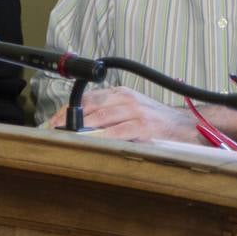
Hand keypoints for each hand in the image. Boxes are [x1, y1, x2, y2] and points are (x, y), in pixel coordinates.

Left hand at [49, 86, 199, 143]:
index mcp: (120, 92)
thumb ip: (108, 114)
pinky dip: (102, 137)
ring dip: (80, 129)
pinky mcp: (144, 126)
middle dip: (68, 121)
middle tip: (52, 133)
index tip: (51, 123)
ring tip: (65, 138)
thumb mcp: (131, 110)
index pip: (87, 99)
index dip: (67, 111)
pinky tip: (90, 143)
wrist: (185, 125)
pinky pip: (118, 131)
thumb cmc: (156, 121)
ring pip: (100, 118)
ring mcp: (135, 111)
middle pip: (89, 107)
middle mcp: (126, 98)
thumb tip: (79, 126)